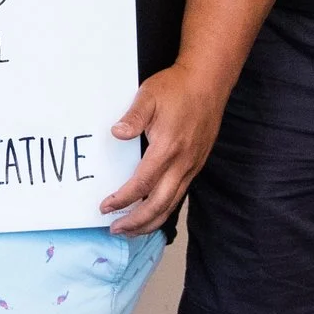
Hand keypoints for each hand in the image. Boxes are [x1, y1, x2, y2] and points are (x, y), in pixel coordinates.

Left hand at [99, 60, 226, 235]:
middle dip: (137, 222)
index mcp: (167, 149)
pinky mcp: (196, 164)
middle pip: (159, 205)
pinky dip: (164, 209)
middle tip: (116, 230)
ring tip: (132, 229)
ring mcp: (191, 166)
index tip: (105, 207)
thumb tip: (116, 133)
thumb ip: (132, 117)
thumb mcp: (148, 96)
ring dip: (151, 221)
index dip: (122, 200)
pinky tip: (153, 210)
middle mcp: (182, 164)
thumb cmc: (176, 88)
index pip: (142, 185)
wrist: (208, 83)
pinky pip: (180, 194)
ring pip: (172, 204)